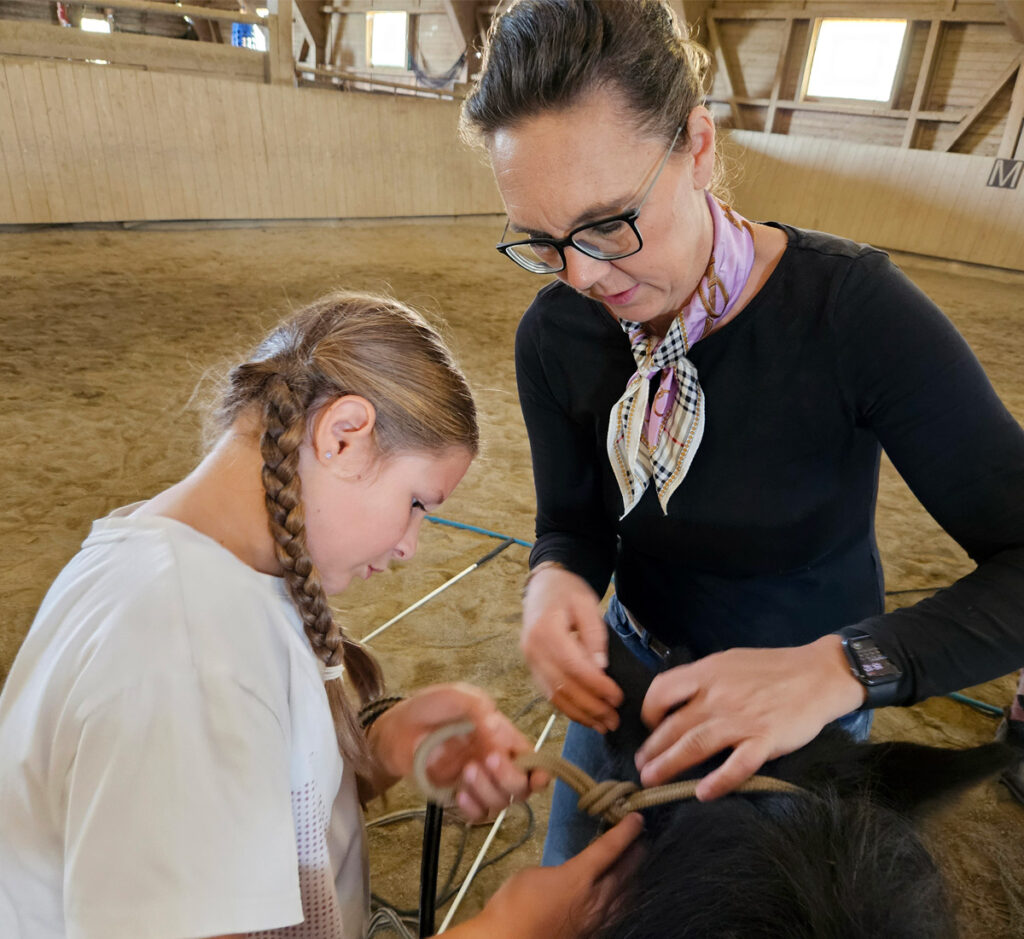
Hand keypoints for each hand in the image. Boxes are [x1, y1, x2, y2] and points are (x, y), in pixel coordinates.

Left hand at [369, 684, 545, 818]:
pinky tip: (458, 793)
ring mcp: (479, 782)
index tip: (535, 775)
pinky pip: (478, 815)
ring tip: (466, 770)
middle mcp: (496, 762)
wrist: (396, 730)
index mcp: (503, 736)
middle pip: (522, 786)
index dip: (541, 770)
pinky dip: (473, 808)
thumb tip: (496, 726)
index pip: (533, 759)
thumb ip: (477, 707)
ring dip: (488, 789)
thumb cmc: (429, 708)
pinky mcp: (459, 798)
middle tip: (487, 758)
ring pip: (502, 803)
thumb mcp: (455, 696)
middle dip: (510, 776)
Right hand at [446, 813, 643, 937]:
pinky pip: (618, 912)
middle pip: (626, 871)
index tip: (637, 818)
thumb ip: (558, 869)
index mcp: (579, 878)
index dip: (625, 831)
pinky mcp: (594, 935)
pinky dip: (625, 897)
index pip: (609, 849)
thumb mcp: (532, 874)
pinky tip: (622, 894)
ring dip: (635, 876)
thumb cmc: (513, 906)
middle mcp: (596, 899)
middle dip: (637, 852)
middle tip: (642, 837)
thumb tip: (569, 873)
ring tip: (636, 863)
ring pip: (627, 895)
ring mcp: (597, 921)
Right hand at [520, 566, 622, 731]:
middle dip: (591, 707)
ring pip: (554, 696)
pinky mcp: (532, 668)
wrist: (543, 586)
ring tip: (603, 725)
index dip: (597, 686)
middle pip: (563, 686)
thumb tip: (601, 667)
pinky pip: (549, 694)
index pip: (573, 667)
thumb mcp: (586, 603)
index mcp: (546, 631)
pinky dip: (568, 709)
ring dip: (580, 715)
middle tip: (615, 719)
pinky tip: (586, 717)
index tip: (618, 697)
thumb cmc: (568, 592)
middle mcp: (533, 649)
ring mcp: (530, 661)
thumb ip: (594, 633)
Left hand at [635, 635, 866, 798]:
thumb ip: (703, 680)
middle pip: (674, 725)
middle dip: (652, 748)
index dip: (650, 711)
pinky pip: (737, 764)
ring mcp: (741, 719)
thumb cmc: (772, 668)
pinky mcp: (765, 739)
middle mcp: (718, 696)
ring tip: (651, 780)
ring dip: (670, 765)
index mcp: (707, 673)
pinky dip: (719, 780)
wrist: (819, 674)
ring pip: (695, 744)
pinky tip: (703, 793)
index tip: (650, 727)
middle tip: (640, 767)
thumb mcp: (729, 662)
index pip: (662, 690)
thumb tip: (677, 700)